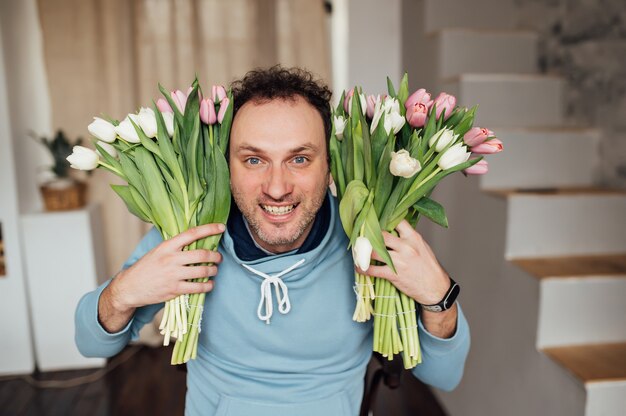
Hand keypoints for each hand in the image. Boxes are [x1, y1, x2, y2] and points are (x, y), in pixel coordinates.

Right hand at [98, 223, 223, 332]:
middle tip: (218, 258)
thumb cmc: (146, 267)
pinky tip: (209, 284)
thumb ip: (175, 247)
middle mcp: (171, 259)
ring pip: (203, 271)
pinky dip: (207, 286)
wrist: (130, 287)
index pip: (192, 234)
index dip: (209, 229)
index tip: (221, 227)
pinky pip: (198, 287)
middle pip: (202, 254)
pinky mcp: (174, 289)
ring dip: (213, 271)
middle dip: (215, 256)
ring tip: (213, 270)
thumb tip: (196, 241)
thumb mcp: (158, 251)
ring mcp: (173, 275)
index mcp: (167, 246)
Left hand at [357, 220, 449, 305]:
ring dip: (363, 252)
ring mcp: (399, 261)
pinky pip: (373, 270)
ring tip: (358, 251)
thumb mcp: (423, 247)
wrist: (435, 288)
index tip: (375, 220)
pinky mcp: (393, 274)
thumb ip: (408, 238)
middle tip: (361, 236)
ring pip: (373, 252)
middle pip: (381, 235)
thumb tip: (394, 230)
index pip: (397, 221)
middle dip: (369, 236)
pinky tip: (359, 267)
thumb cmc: (429, 267)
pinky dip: (363, 268)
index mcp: (413, 238)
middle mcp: (406, 247)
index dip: (385, 219)